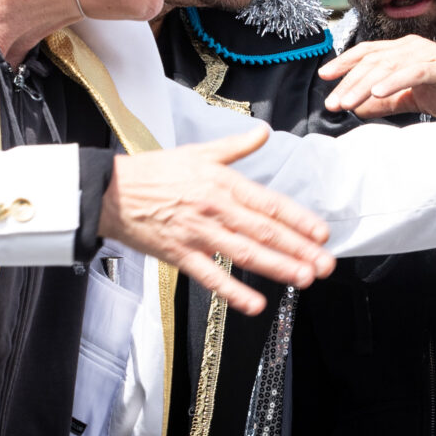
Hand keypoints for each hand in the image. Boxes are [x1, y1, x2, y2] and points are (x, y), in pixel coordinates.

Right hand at [98, 126, 335, 315]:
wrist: (110, 191)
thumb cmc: (155, 171)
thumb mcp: (198, 151)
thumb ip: (235, 146)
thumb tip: (263, 132)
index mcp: (222, 182)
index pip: (268, 202)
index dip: (298, 219)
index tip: (322, 233)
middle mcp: (214, 207)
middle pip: (263, 230)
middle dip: (298, 249)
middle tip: (325, 264)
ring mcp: (197, 233)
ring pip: (244, 253)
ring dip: (277, 267)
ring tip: (303, 279)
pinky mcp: (179, 255)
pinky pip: (211, 276)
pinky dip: (234, 292)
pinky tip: (256, 304)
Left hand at [318, 35, 435, 118]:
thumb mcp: (412, 99)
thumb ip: (386, 102)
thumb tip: (358, 107)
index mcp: (404, 52)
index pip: (368, 53)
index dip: (344, 63)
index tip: (324, 77)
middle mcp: (413, 47)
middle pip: (372, 61)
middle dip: (348, 81)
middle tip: (332, 102)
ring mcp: (428, 55)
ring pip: (388, 66)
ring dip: (364, 85)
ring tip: (347, 102)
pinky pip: (414, 72)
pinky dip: (394, 81)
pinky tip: (377, 93)